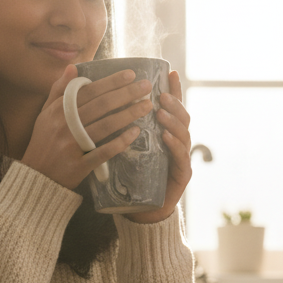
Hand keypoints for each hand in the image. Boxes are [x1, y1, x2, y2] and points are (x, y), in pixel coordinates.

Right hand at [20, 65, 155, 190]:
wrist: (35, 177)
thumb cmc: (43, 142)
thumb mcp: (45, 114)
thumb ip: (58, 90)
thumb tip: (72, 67)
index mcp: (58, 111)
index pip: (89, 91)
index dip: (110, 82)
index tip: (130, 74)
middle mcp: (64, 125)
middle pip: (100, 106)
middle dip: (126, 94)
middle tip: (147, 87)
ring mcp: (72, 146)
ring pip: (104, 126)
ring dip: (128, 114)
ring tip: (147, 106)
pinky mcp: (79, 165)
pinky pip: (103, 152)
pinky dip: (119, 142)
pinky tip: (135, 133)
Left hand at [126, 70, 192, 224]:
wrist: (138, 211)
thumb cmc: (130, 177)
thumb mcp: (121, 147)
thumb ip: (117, 126)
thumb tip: (99, 100)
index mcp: (164, 133)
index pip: (171, 107)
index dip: (173, 90)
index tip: (170, 72)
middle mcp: (176, 142)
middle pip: (182, 116)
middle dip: (173, 103)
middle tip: (160, 94)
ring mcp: (181, 158)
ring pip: (184, 134)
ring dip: (173, 121)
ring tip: (160, 112)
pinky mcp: (182, 175)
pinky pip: (181, 157)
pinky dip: (174, 145)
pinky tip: (165, 136)